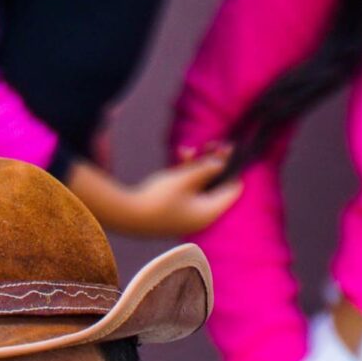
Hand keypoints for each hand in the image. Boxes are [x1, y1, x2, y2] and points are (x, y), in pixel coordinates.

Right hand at [70, 154, 238, 239]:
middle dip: (214, 163)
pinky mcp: (176, 211)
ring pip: (201, 186)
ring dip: (196, 166)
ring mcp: (188, 214)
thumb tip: (222, 162)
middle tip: (214, 144)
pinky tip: (179, 158)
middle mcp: (201, 216)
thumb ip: (206, 169)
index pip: (233, 190)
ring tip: (187, 151)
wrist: (128, 217)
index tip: (231, 152)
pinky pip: (188, 191)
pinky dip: (185, 176)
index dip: (234, 169)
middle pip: (217, 186)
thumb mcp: (185, 179)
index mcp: (209, 212)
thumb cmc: (158, 199)